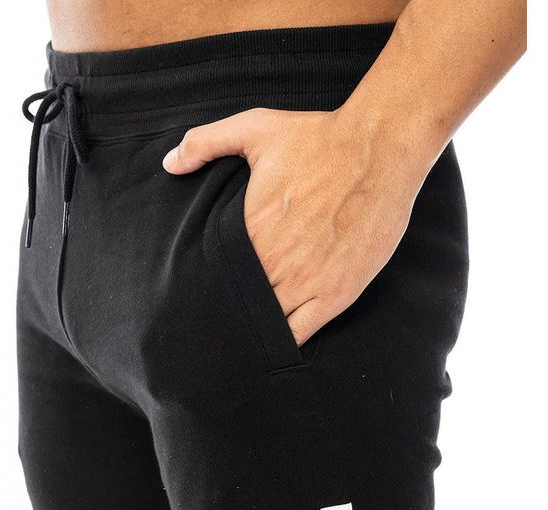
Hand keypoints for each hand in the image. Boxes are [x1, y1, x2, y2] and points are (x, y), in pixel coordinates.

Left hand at [162, 107, 429, 346]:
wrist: (379, 148)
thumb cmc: (319, 139)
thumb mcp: (255, 127)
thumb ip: (205, 142)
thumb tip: (168, 164)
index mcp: (249, 230)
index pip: (215, 275)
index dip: (208, 286)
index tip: (203, 291)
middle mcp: (274, 262)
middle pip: (238, 301)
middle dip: (228, 309)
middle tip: (219, 318)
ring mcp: (306, 282)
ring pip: (266, 322)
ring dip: (253, 329)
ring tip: (242, 336)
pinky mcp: (336, 293)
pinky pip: (300, 334)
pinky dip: (284, 342)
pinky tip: (274, 344)